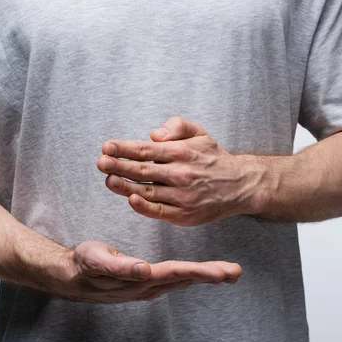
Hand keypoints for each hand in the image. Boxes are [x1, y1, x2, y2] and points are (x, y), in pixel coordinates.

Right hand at [52, 241, 242, 302]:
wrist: (72, 276)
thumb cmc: (85, 264)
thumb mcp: (97, 261)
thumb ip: (120, 266)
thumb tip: (144, 270)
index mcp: (141, 278)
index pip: (177, 273)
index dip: (201, 271)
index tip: (223, 271)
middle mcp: (148, 286)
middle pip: (185, 279)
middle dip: (212, 275)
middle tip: (236, 272)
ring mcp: (147, 287)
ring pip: (182, 280)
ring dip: (205, 276)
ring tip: (228, 272)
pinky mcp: (145, 283)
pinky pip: (174, 279)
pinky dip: (191, 275)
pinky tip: (200, 273)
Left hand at [97, 116, 264, 225]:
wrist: (241, 186)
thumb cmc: (214, 159)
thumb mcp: (200, 133)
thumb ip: (177, 127)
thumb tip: (154, 134)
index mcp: (181, 152)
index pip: (146, 150)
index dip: (124, 148)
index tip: (107, 147)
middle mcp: (181, 173)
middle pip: (143, 170)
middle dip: (118, 165)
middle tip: (100, 162)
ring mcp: (182, 196)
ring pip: (147, 191)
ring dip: (124, 186)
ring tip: (108, 180)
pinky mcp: (184, 214)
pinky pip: (159, 211)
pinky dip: (143, 207)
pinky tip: (130, 200)